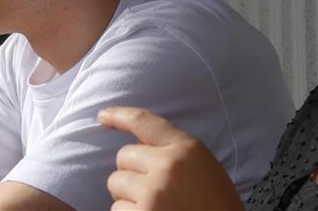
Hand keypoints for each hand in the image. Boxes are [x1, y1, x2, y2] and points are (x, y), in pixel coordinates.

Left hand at [99, 107, 243, 210]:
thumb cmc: (214, 204)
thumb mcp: (202, 168)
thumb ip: (173, 153)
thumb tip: (135, 147)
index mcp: (186, 148)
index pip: (144, 122)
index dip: (119, 115)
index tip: (102, 115)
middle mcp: (168, 165)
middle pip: (123, 157)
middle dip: (130, 171)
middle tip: (150, 190)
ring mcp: (153, 192)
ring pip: (116, 183)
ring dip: (127, 196)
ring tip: (153, 207)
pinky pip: (116, 210)